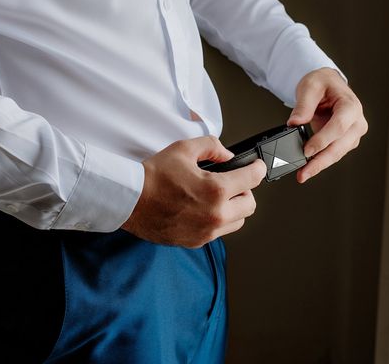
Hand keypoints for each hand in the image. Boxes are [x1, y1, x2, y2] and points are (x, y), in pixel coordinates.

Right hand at [121, 135, 267, 247]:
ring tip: (218, 197)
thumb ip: (211, 146)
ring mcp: (207, 231)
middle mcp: (215, 214)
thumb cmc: (153, 176)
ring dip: (233, 208)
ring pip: (237, 221)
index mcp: (216, 190)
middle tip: (234, 183)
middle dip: (245, 191)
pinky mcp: (196, 241)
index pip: (252, 179)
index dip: (257, 168)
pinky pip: (218, 232)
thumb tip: (227, 155)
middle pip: (250, 205)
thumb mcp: (184, 149)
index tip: (257, 167)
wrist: (130, 200)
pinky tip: (203, 209)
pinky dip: (217, 220)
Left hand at [287, 67, 367, 182]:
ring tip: (303, 174)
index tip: (306, 151)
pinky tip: (308, 168)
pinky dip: (321, 161)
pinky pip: (333, 154)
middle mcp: (357, 122)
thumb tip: (294, 123)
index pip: (338, 127)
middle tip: (303, 173)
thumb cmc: (323, 83)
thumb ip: (303, 105)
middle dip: (320, 162)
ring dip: (320, 165)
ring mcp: (353, 134)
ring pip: (337, 154)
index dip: (322, 141)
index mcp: (351, 106)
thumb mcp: (310, 86)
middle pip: (339, 146)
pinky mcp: (345, 141)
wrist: (328, 84)